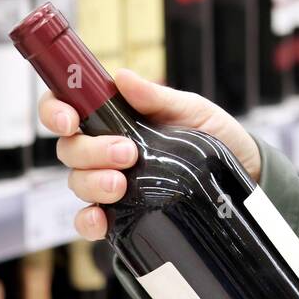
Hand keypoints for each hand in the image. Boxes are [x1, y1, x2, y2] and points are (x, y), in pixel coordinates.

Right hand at [39, 68, 261, 239]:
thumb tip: (122, 77)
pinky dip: (88, 221)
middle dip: (89, 151)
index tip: (69, 119)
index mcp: (115, 116)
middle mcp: (105, 149)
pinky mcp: (123, 212)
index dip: (54, 110)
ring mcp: (111, 181)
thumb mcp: (191, 109)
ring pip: (77, 182)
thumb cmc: (214, 133)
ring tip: (120, 184)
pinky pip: (90, 220)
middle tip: (126, 153)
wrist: (244, 169)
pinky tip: (101, 219)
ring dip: (91, 183)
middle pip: (69, 149)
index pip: (67, 107)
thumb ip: (156, 97)